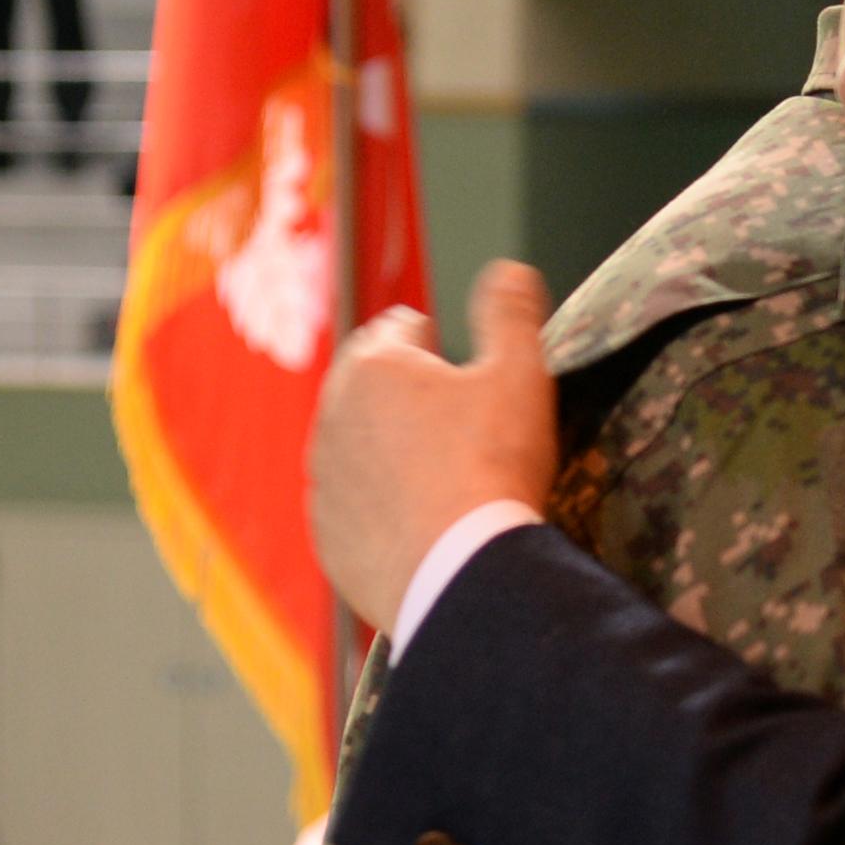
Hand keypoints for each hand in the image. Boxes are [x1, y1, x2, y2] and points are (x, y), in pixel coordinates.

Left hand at [307, 262, 554, 631]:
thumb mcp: (520, 374)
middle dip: (405, 393)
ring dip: (388, 451)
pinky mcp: (328, 538)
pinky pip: (352, 509)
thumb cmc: (492, 468)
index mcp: (374, 366)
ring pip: (356, 448)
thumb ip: (511, 312)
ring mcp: (324, 481)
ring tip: (439, 472)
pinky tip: (420, 520)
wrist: (461, 574)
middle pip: (371, 387)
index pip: (401, 328)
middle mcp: (333, 416)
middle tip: (454, 416)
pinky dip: (378, 507)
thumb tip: (509, 270)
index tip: (458, 360)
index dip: (437, 340)